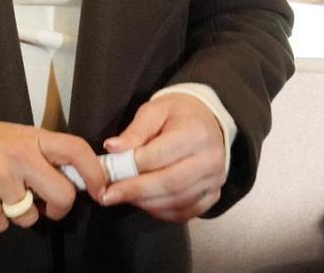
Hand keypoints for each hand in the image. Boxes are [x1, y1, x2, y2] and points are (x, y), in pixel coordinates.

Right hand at [0, 121, 106, 233]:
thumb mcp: (19, 138)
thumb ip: (46, 157)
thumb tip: (77, 183)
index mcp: (34, 139)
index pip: (76, 150)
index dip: (94, 173)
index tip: (99, 189)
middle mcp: (19, 156)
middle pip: (63, 195)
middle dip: (58, 208)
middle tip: (45, 205)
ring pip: (30, 217)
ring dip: (19, 213)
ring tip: (3, 194)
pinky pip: (3, 225)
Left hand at [101, 93, 226, 221]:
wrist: (206, 121)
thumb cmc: (177, 115)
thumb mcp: (154, 111)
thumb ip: (134, 131)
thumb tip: (112, 148)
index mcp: (195, 133)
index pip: (159, 156)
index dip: (131, 167)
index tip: (108, 174)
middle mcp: (210, 159)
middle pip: (170, 183)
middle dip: (136, 191)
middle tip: (110, 195)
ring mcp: (215, 180)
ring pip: (177, 201)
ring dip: (145, 203)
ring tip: (122, 196)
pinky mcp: (213, 195)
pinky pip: (185, 212)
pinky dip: (161, 212)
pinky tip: (143, 203)